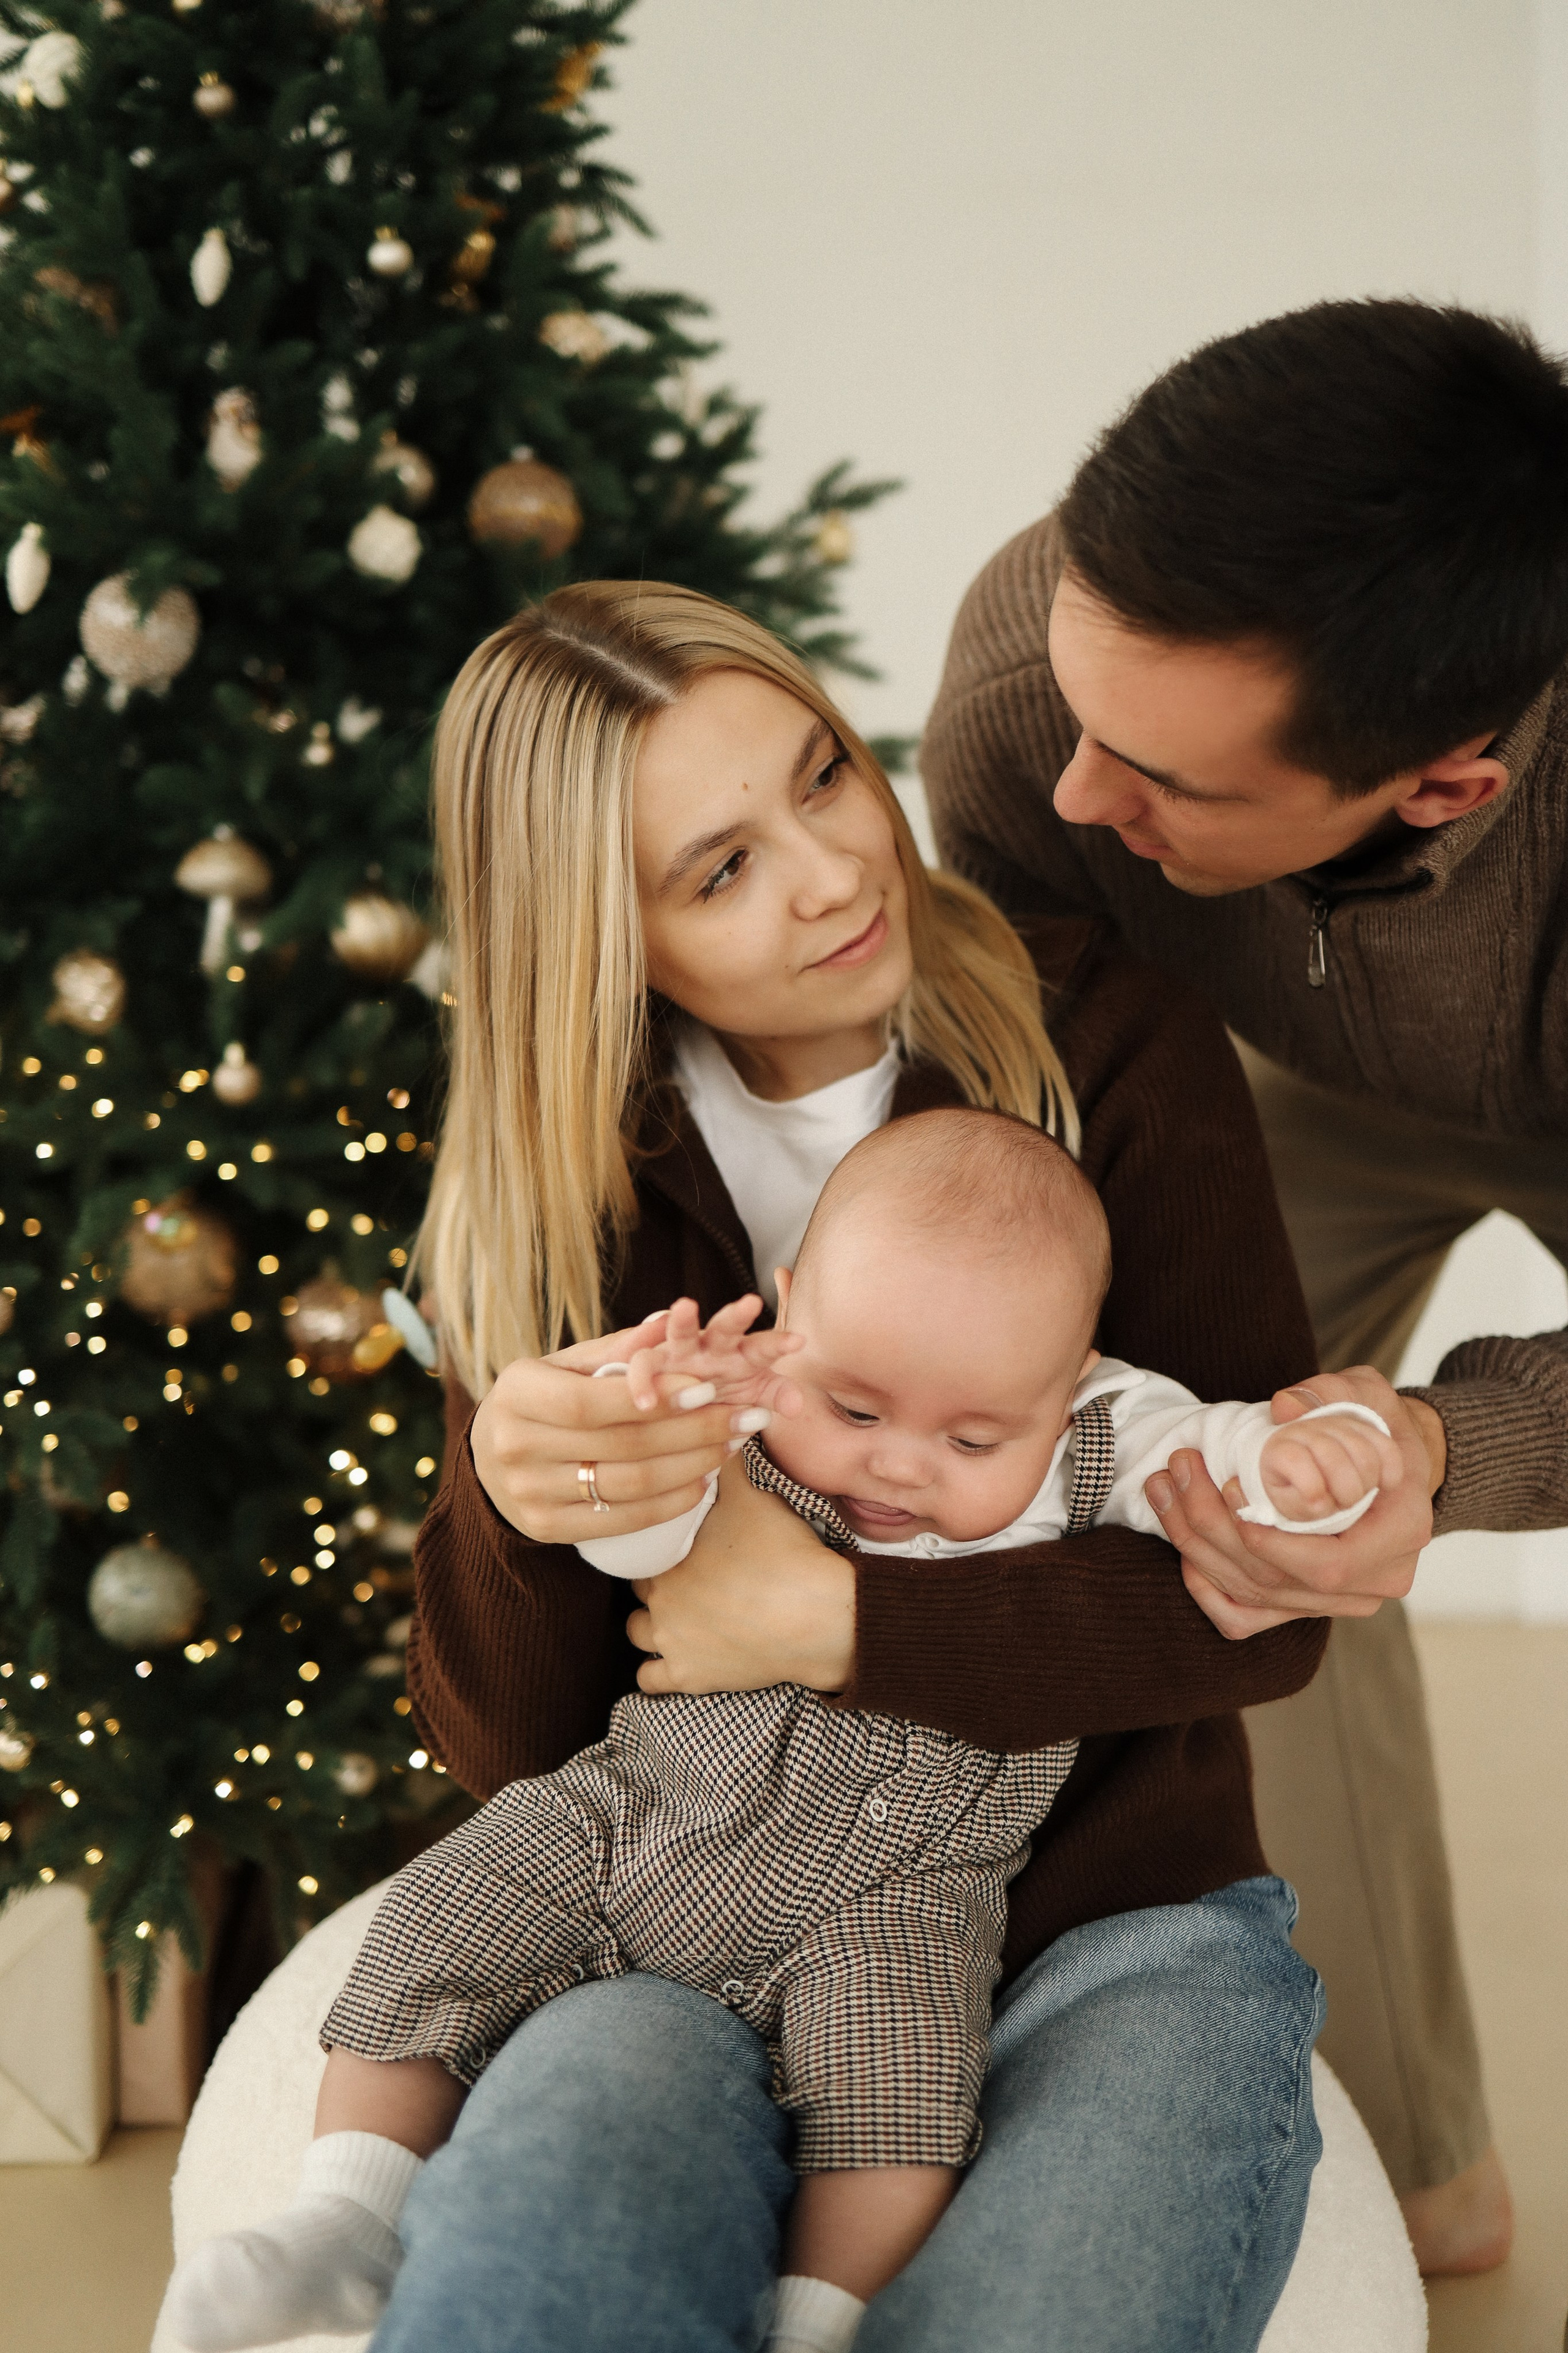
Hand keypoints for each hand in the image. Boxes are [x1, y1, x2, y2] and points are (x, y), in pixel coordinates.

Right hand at [470, 1311, 771, 1545]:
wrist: (491, 1457)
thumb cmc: (543, 1398)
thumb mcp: (567, 1364)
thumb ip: (617, 1349)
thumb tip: (670, 1320)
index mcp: (516, 1393)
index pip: (591, 1401)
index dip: (654, 1397)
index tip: (708, 1387)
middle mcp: (515, 1446)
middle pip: (621, 1444)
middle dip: (693, 1430)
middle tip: (744, 1417)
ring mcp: (529, 1493)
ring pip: (629, 1485)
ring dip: (691, 1465)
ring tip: (730, 1445)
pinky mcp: (547, 1527)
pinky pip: (624, 1518)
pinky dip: (671, 1501)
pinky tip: (702, 1480)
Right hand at [617, 1294, 804, 1416]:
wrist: (682, 1403)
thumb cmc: (723, 1393)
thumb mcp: (751, 1395)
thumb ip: (775, 1394)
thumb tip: (798, 1405)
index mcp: (740, 1355)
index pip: (762, 1347)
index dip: (778, 1344)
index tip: (798, 1340)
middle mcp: (711, 1347)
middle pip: (726, 1328)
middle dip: (737, 1316)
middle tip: (751, 1303)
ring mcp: (679, 1352)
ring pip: (681, 1331)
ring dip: (684, 1320)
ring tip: (685, 1306)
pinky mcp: (652, 1364)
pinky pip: (643, 1365)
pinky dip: (642, 1379)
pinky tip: (645, 1399)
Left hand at [626, 1457, 854, 1694]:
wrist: (816, 1616)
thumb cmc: (782, 1552)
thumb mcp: (753, 1493)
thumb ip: (727, 1463)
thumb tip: (719, 1428)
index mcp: (667, 1556)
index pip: (640, 1546)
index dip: (658, 1542)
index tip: (676, 1541)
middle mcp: (658, 1602)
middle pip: (638, 1588)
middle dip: (656, 1579)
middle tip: (684, 1573)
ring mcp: (672, 1644)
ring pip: (637, 1632)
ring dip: (651, 1623)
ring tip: (678, 1613)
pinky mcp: (690, 1679)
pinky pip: (649, 1681)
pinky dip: (657, 1670)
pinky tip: (672, 1656)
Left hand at [1144, 1367, 1444, 1639]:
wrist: (1391, 1466)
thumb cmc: (1379, 1429)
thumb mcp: (1369, 1395)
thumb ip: (1331, 1394)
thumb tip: (1282, 1408)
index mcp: (1400, 1533)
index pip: (1329, 1564)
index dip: (1271, 1539)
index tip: (1230, 1487)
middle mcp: (1375, 1580)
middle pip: (1279, 1581)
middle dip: (1213, 1529)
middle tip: (1178, 1471)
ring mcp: (1340, 1601)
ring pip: (1256, 1596)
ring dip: (1198, 1547)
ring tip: (1164, 1488)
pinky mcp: (1307, 1606)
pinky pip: (1247, 1617)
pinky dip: (1208, 1589)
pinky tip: (1183, 1550)